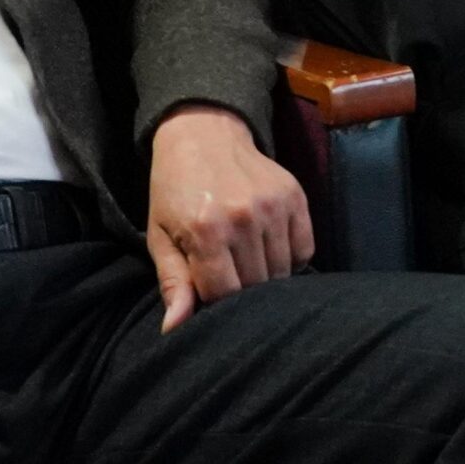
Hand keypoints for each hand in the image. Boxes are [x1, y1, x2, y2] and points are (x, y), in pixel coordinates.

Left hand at [145, 103, 314, 332]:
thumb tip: (175, 330)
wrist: (204, 133)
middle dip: (240, 288)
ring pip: (281, 273)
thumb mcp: (161, 235)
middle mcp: (244, 218)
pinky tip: (269, 246)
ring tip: (246, 258)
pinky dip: (290, 257)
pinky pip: (304, 250)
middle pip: (255, 287)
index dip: (215, 299)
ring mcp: (274, 206)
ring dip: (266, 275)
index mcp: (206, 231)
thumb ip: (173, 283)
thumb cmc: (174, 189)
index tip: (208, 286)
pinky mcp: (296, 196)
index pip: (224, 295)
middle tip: (226, 271)